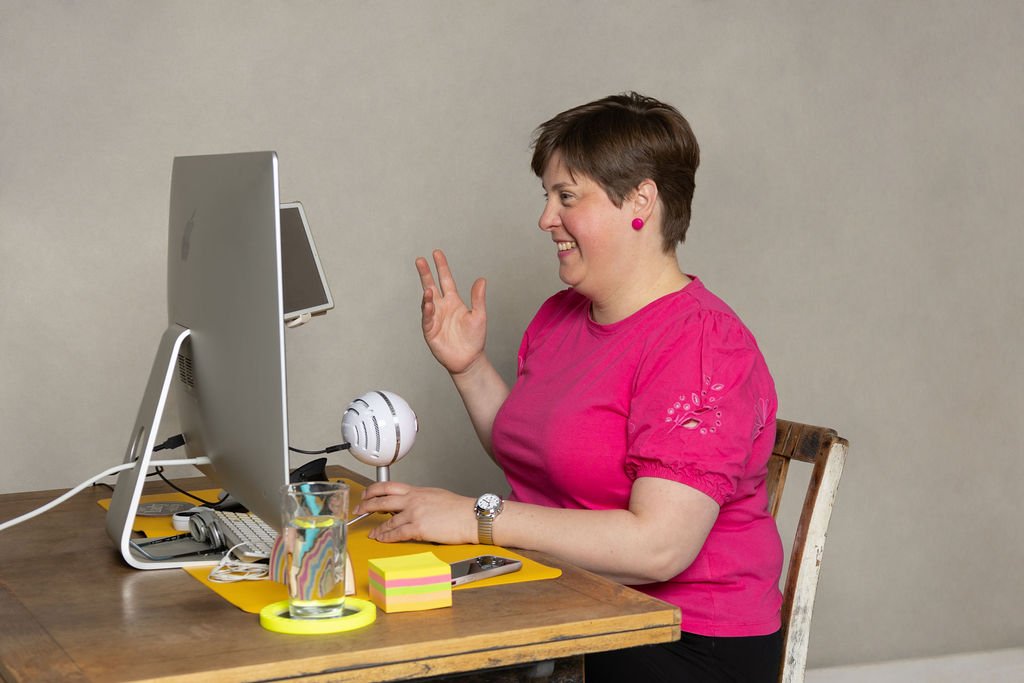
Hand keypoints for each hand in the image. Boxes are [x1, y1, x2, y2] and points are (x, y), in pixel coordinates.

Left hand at [354, 481, 476, 544]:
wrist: (471, 517)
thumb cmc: (459, 509)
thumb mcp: (436, 496)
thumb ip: (420, 499)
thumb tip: (410, 504)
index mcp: (417, 491)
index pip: (389, 486)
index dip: (373, 490)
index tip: (367, 495)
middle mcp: (413, 500)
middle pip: (381, 499)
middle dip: (366, 505)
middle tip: (359, 510)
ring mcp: (414, 513)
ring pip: (387, 520)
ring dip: (376, 528)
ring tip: (371, 533)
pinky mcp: (418, 528)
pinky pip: (396, 533)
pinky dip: (386, 537)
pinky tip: (382, 538)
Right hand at [416, 250, 487, 375]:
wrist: (469, 359)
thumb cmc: (474, 338)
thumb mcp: (479, 315)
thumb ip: (478, 298)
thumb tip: (482, 279)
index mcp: (453, 301)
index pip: (446, 280)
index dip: (441, 267)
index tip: (436, 253)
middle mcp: (442, 307)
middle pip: (431, 286)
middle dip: (425, 274)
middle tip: (420, 260)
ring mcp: (434, 318)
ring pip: (427, 302)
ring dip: (427, 295)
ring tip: (428, 288)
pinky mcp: (430, 331)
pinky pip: (427, 319)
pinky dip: (427, 311)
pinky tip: (429, 304)